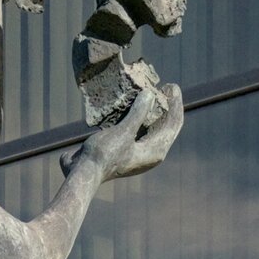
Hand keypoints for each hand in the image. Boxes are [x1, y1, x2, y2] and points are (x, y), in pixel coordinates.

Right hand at [62, 83, 183, 182]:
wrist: (83, 172)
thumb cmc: (105, 154)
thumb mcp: (124, 131)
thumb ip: (139, 112)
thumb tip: (150, 94)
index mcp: (156, 151)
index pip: (173, 124)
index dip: (175, 104)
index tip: (172, 86)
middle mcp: (150, 153)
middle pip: (164, 125)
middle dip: (165, 106)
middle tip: (164, 87)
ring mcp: (137, 152)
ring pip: (150, 127)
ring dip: (150, 110)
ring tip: (148, 92)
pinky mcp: (125, 150)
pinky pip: (137, 129)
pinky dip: (136, 116)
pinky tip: (129, 105)